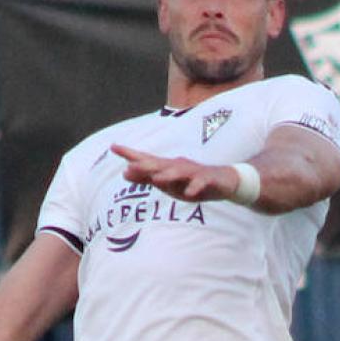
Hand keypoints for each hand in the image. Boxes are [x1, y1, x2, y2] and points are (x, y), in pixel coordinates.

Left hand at [111, 145, 239, 202]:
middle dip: (146, 165)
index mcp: (168, 167)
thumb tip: (124, 172)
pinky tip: (190, 193)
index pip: (147, 159)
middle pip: (161, 164)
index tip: (114, 147)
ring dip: (169, 175)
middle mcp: (179, 166)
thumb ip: (147, 177)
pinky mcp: (209, 179)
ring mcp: (195, 172)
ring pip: (181, 173)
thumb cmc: (192, 182)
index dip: (130, 154)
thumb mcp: (168, 183)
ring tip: (157, 179)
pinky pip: (201, 183)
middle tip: (131, 165)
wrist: (225, 181)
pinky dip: (195, 187)